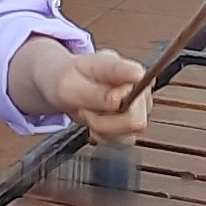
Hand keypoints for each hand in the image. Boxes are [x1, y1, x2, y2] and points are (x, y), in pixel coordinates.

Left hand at [14, 37, 149, 141]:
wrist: (66, 86)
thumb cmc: (68, 79)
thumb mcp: (67, 84)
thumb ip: (92, 92)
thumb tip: (118, 99)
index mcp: (118, 66)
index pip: (131, 71)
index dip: (133, 74)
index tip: (136, 75)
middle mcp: (136, 84)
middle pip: (134, 117)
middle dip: (103, 122)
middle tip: (84, 110)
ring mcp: (139, 104)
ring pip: (130, 132)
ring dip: (103, 130)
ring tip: (89, 114)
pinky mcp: (135, 122)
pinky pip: (125, 140)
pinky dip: (106, 137)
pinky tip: (96, 124)